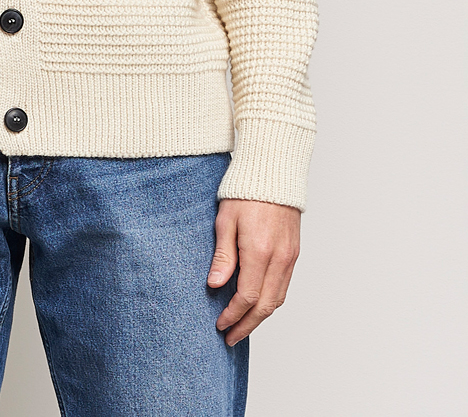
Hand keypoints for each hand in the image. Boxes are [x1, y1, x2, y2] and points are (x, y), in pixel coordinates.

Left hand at [207, 197, 300, 345]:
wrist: (272, 171)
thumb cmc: (244, 191)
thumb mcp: (225, 220)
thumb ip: (223, 256)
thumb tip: (215, 286)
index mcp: (259, 250)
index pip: (247, 297)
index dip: (233, 315)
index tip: (220, 324)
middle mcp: (279, 258)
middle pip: (265, 306)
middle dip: (247, 325)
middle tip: (230, 337)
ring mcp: (290, 256)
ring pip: (278, 299)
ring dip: (260, 317)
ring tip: (242, 326)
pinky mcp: (294, 252)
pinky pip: (284, 286)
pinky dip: (271, 301)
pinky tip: (258, 304)